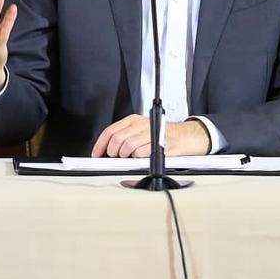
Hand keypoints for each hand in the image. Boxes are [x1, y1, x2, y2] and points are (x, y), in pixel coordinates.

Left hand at [90, 115, 211, 157]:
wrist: (182, 137)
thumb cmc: (159, 135)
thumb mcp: (139, 131)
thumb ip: (124, 138)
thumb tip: (106, 151)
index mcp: (133, 120)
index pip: (110, 131)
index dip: (100, 145)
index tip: (96, 154)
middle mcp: (140, 124)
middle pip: (117, 139)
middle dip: (113, 152)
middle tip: (116, 157)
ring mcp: (149, 132)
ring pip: (127, 147)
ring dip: (126, 156)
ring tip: (130, 157)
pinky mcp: (158, 143)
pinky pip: (141, 153)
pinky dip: (138, 158)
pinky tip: (141, 157)